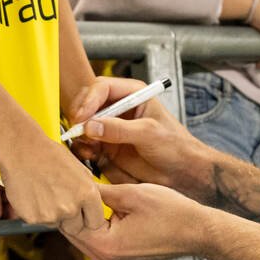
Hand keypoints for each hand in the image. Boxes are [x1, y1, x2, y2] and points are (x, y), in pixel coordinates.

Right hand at [0, 134, 106, 235]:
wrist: (22, 150)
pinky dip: (37, 212)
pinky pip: (39, 221)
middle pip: (76, 228)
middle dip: (71, 220)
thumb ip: (88, 191)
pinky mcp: (33, 218)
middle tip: (61, 201)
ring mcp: (51, 215)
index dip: (90, 219)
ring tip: (46, 193)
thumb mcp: (80, 170)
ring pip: (56, 224)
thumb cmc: (49, 155)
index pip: (96, 222)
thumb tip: (92, 206)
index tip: (85, 217)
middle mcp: (71, 207)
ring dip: (53, 214)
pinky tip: (35, 195)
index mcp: (87, 194)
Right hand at [65, 76, 205, 189]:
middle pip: (88, 103)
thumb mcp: (149, 134)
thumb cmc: (175, 146)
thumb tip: (90, 126)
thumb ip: (119, 129)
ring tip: (86, 146)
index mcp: (133, 94)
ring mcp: (111, 127)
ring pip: (84, 124)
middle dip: (80, 115)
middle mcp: (119, 108)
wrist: (182, 172)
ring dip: (80, 134)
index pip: (103, 87)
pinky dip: (83, 148)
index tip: (82, 116)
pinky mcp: (107, 146)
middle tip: (77, 131)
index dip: (89, 99)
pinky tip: (90, 155)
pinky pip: (87, 143)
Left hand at [69, 182, 214, 259]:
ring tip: (84, 189)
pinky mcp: (119, 258)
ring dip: (83, 214)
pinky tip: (98, 203)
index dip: (68, 197)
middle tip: (72, 182)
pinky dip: (95, 222)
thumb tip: (77, 182)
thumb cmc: (172, 213)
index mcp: (105, 246)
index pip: (69, 221)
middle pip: (73, 231)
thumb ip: (100, 191)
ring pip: (84, 235)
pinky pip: (97, 238)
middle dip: (73, 207)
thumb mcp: (132, 194)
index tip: (68, 178)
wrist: (197, 232)